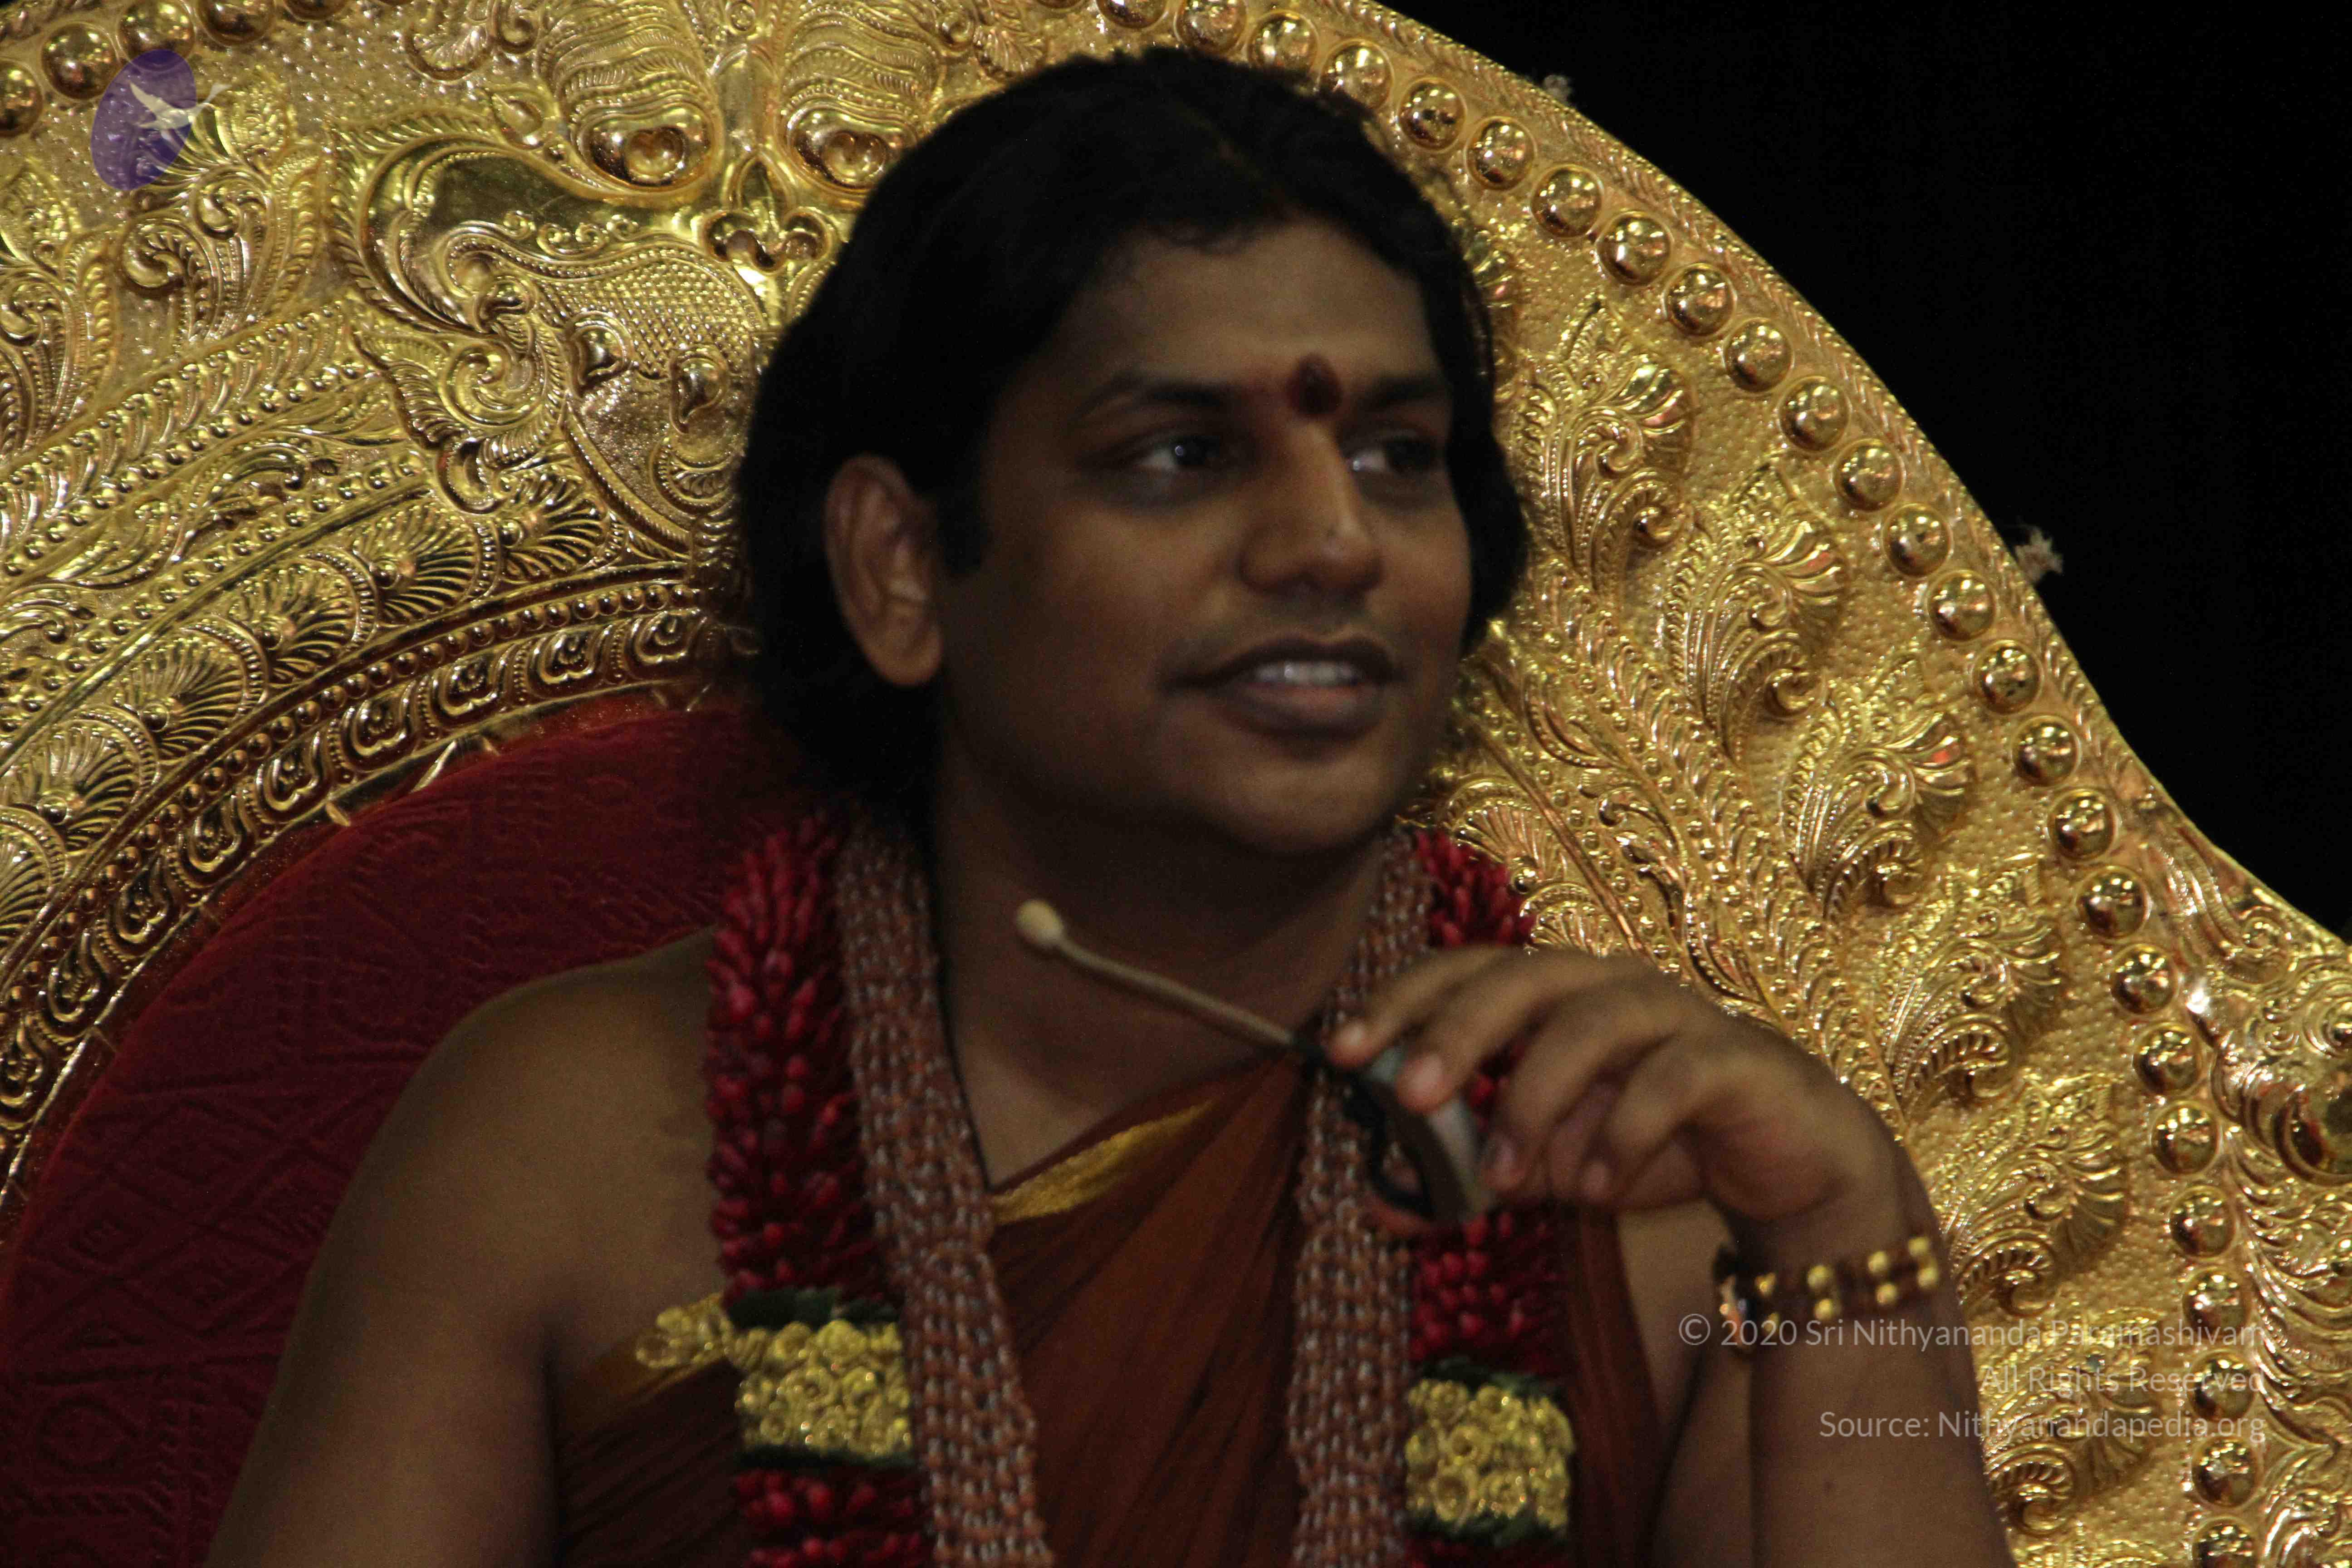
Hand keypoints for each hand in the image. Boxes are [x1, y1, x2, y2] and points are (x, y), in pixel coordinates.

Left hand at [1325, 949, 1898, 1240]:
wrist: (1782, 1168)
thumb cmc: (1651, 1146)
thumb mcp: (1544, 1168)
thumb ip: (1467, 1178)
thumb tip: (1376, 1206)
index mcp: (1554, 993)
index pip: (1465, 971)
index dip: (1401, 1002)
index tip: (1341, 1051)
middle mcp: (1608, 984)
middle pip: (1522, 977)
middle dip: (1457, 1032)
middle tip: (1409, 1095)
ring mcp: (1676, 1013)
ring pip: (1592, 1023)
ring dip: (1536, 1099)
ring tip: (1503, 1175)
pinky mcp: (1733, 1058)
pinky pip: (1671, 1078)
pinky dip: (1623, 1133)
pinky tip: (1594, 1185)